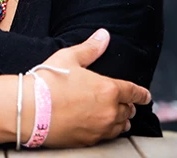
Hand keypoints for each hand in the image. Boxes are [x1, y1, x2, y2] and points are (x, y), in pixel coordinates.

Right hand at [35, 29, 149, 147]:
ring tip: (121, 119)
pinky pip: (107, 137)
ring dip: (122, 121)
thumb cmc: (48, 82)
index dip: (141, 94)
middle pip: (128, 110)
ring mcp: (100, 128)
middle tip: (127, 104)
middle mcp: (109, 111)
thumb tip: (103, 35)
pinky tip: (104, 128)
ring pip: (120, 126)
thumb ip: (90, 48)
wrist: (30, 109)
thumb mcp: (69, 58)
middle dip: (129, 106)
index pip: (133, 92)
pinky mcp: (88, 141)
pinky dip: (108, 131)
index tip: (146, 96)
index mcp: (108, 89)